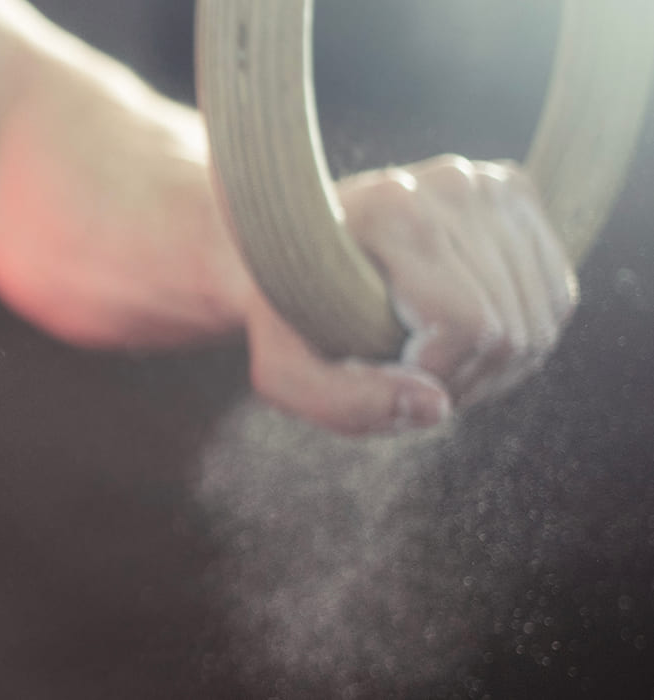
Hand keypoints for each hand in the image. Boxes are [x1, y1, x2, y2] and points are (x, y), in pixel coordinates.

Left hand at [246, 155, 576, 434]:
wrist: (285, 242)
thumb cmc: (283, 313)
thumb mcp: (283, 371)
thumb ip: (344, 402)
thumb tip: (436, 408)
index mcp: (389, 213)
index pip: (467, 325)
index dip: (438, 378)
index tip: (391, 381)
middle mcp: (450, 186)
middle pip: (511, 328)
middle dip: (464, 379)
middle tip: (410, 382)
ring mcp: (490, 184)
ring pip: (542, 317)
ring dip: (494, 366)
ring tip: (433, 363)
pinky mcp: (516, 192)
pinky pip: (556, 295)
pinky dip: (521, 336)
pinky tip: (466, 339)